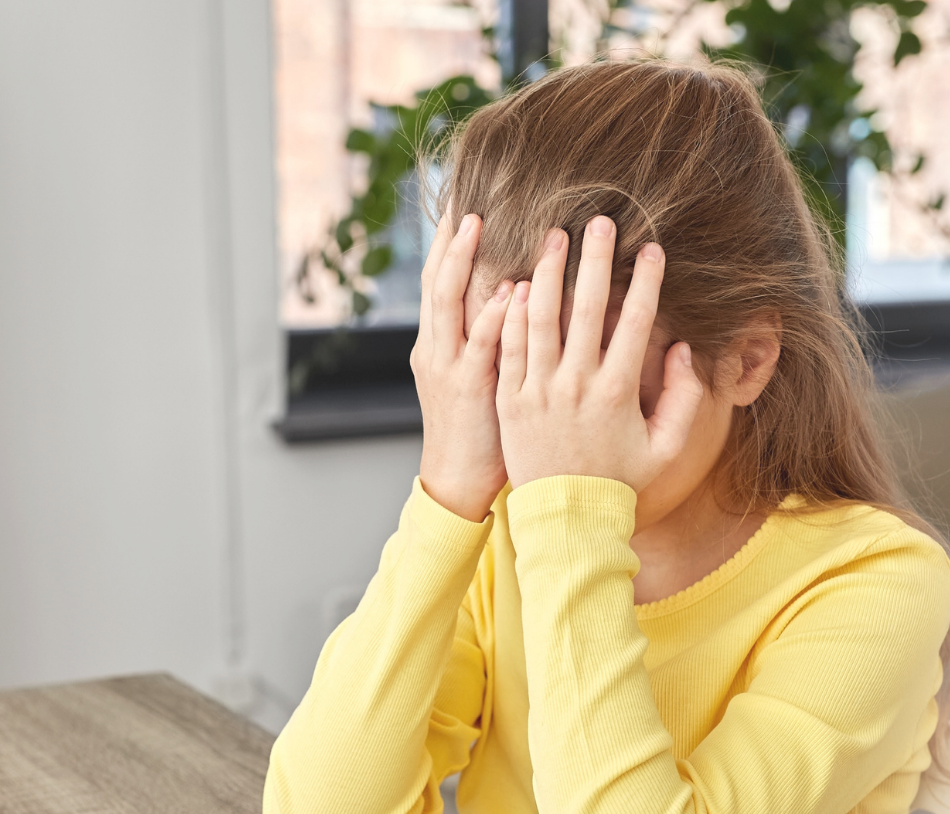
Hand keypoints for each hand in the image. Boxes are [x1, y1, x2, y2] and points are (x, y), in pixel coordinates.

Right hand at [413, 211, 513, 521]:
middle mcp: (435, 345)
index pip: (440, 277)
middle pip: (436, 276)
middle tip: (463, 195)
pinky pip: (479, 345)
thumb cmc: (480, 429)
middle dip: (447, 236)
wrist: (457, 482)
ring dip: (463, 259)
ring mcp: (446, 365)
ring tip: (475, 222)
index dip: (448, 238)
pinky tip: (506, 290)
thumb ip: (488, 335)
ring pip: (447, 300)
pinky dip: (490, 315)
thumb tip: (514, 290)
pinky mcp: (467, 389)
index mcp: (438, 340)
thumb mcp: (475, 375)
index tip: (463, 199)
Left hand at [497, 217, 703, 491]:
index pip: (635, 323)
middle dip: (595, 260)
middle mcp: (576, 385)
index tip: (652, 248)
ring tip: (554, 236)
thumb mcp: (666, 449)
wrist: (566, 520)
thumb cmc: (621, 483)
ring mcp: (539, 391)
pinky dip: (514, 313)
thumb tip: (682, 349)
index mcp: (617, 392)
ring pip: (541, 319)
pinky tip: (520, 282)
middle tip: (600, 221)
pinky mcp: (510, 400)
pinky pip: (510, 348)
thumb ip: (685, 399)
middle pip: (587, 309)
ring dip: (549, 273)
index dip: (646, 282)